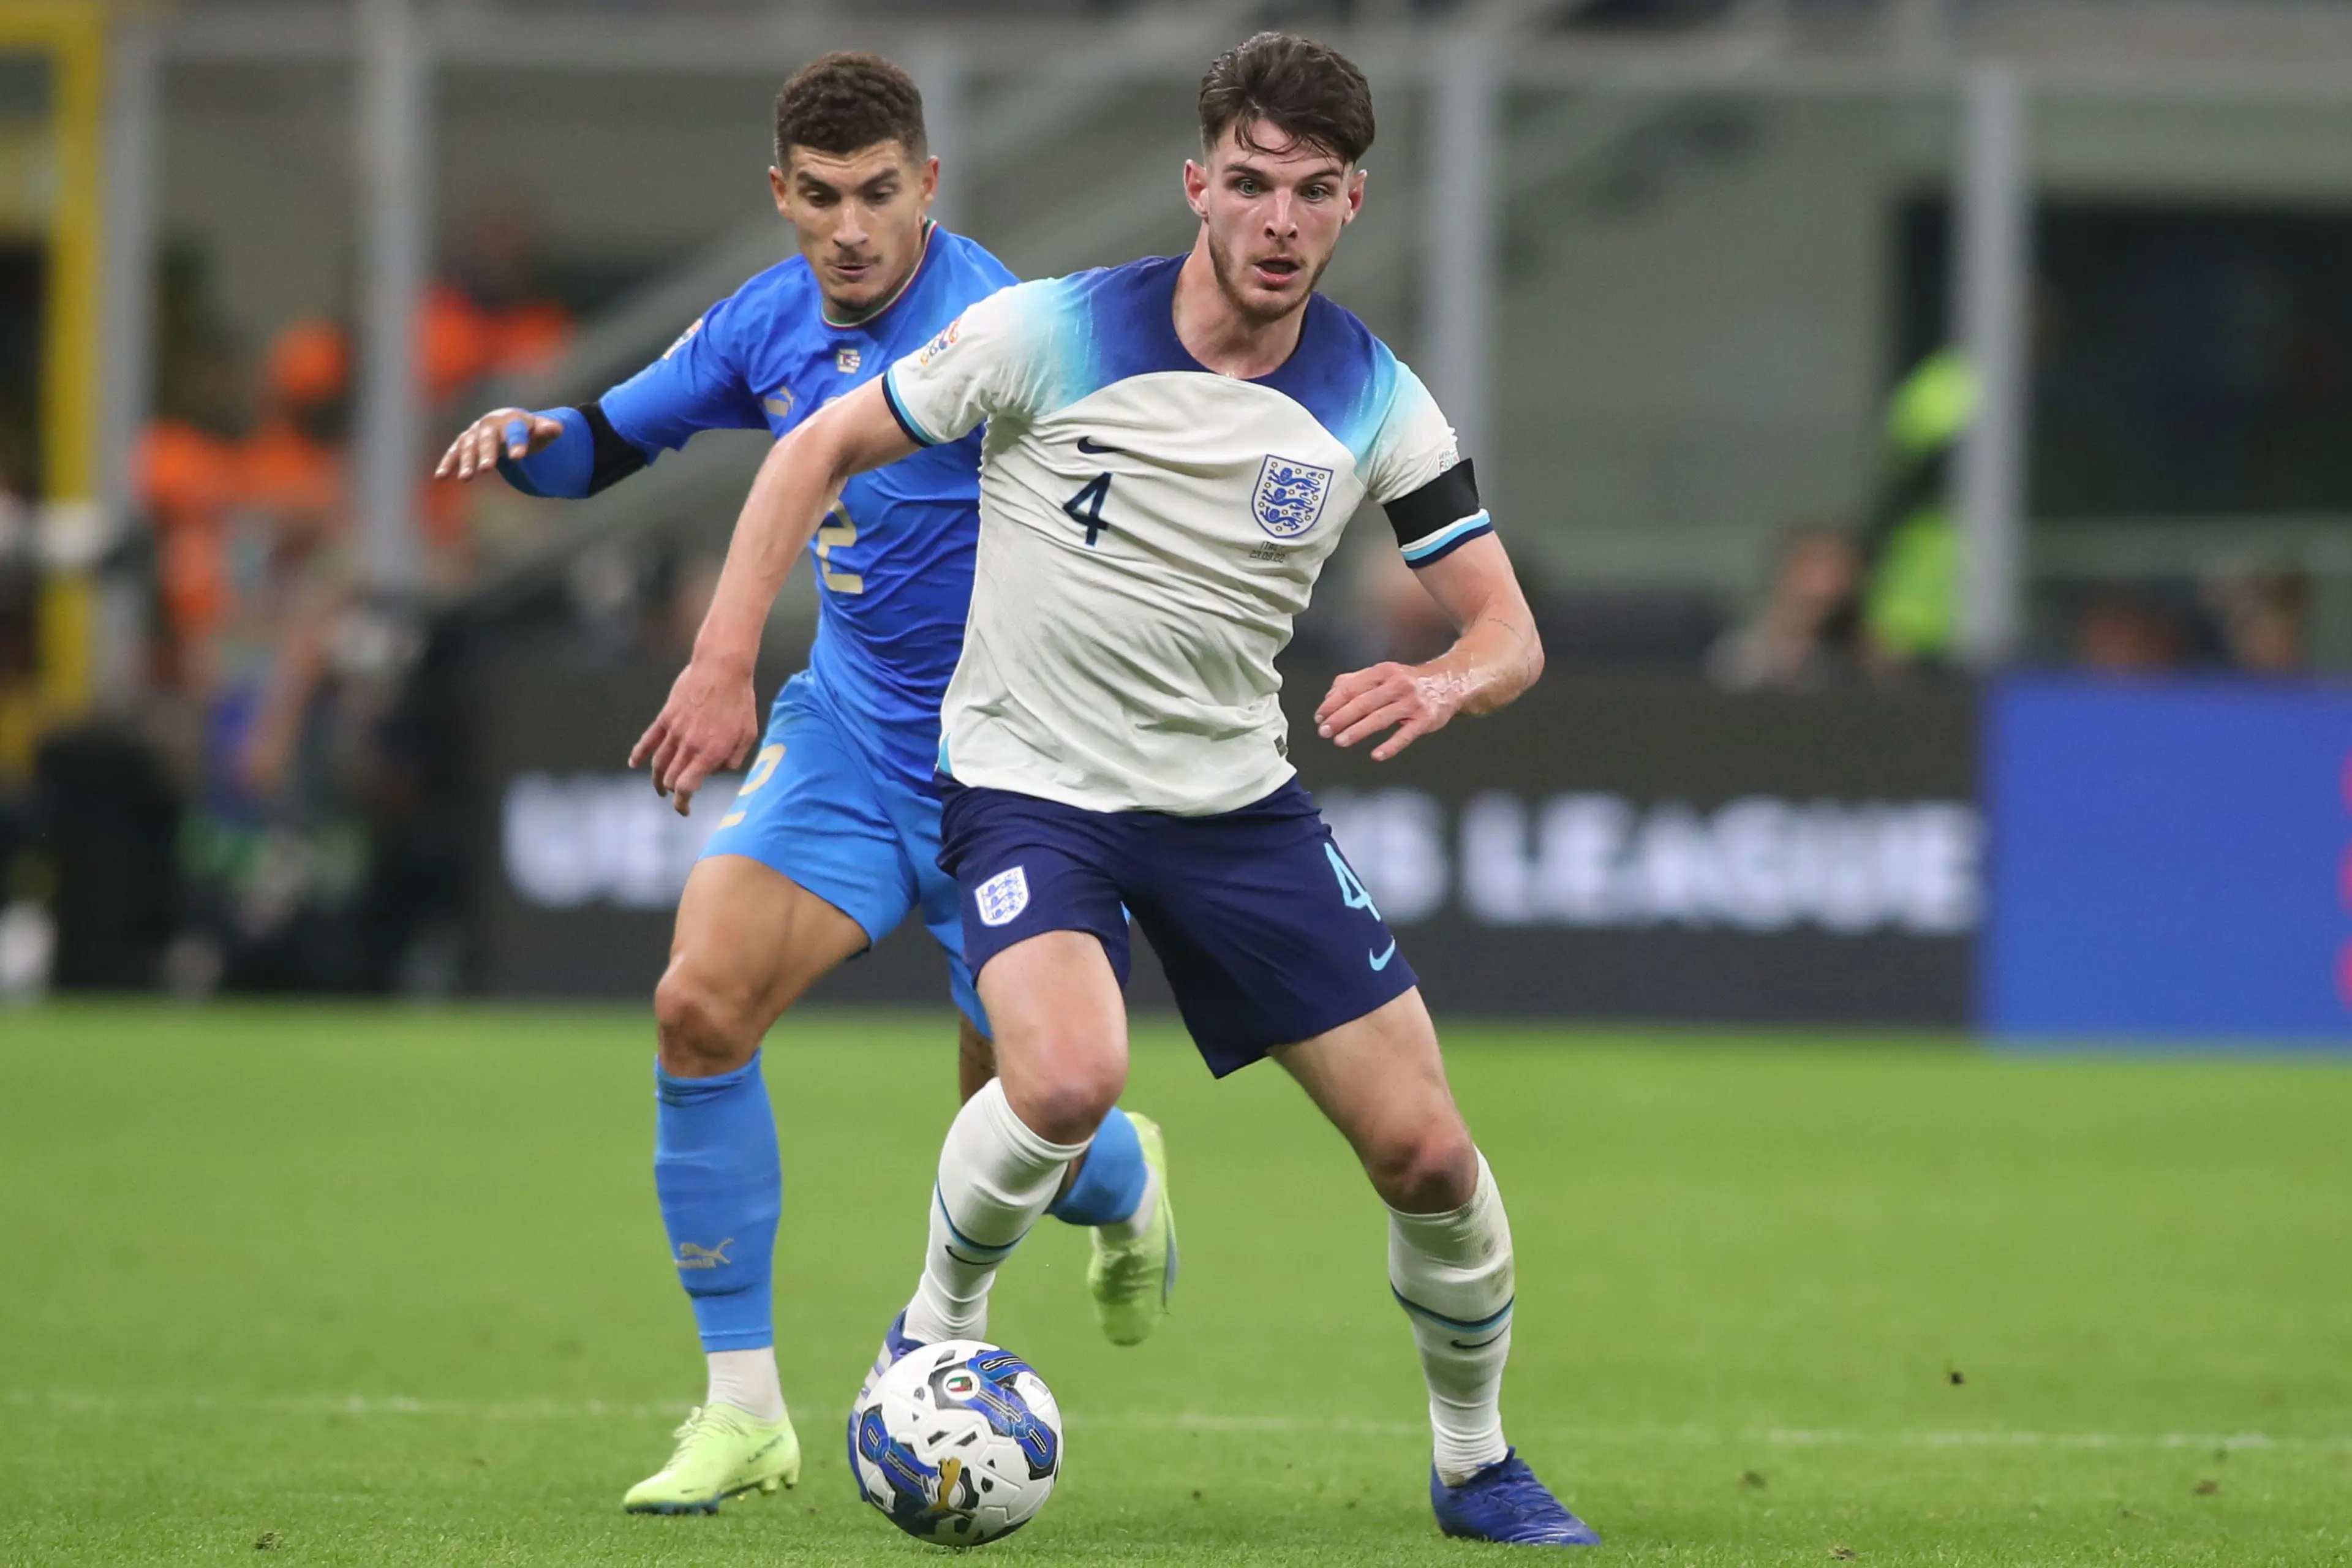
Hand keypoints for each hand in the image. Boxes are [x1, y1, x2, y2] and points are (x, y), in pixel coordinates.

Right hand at [433, 407, 564, 481]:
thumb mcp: (542, 431)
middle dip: (487, 452)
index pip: (515, 430)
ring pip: (469, 445)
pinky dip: (448, 462)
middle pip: (488, 438)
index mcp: (513, 419)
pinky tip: (441, 476)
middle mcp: (491, 424)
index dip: (517, 442)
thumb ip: (549, 430)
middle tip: (487, 469)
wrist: (509, 423)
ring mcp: (476, 432)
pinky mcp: (464, 442)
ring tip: (467, 478)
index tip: (519, 457)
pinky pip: (454, 451)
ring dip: (467, 461)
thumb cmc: (529, 431)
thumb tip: (557, 429)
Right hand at [629, 655, 758, 815]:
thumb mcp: (748, 735)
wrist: (722, 668)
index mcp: (710, 753)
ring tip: (660, 788)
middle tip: (678, 797)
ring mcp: (675, 731)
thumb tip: (717, 772)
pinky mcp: (667, 717)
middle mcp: (689, 745)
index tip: (684, 810)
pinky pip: (648, 740)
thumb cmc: (740, 702)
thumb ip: (734, 759)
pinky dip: (639, 753)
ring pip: (658, 763)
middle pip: (670, 778)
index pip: (686, 787)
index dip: (682, 803)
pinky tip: (634, 764)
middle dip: (673, 792)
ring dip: (657, 779)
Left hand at [1314, 661, 1465, 761]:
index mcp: (1384, 672)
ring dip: (1358, 730)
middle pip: (1363, 703)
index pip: (1352, 687)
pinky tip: (1376, 754)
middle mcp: (1398, 684)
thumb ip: (1355, 682)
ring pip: (1380, 718)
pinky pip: (1405, 735)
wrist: (1449, 683)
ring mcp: (1412, 702)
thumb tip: (1330, 696)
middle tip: (1324, 731)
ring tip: (1340, 741)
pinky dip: (1390, 746)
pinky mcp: (1425, 719)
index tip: (1319, 716)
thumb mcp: (1383, 675)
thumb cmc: (1409, 682)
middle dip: (1340, 718)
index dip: (1333, 703)